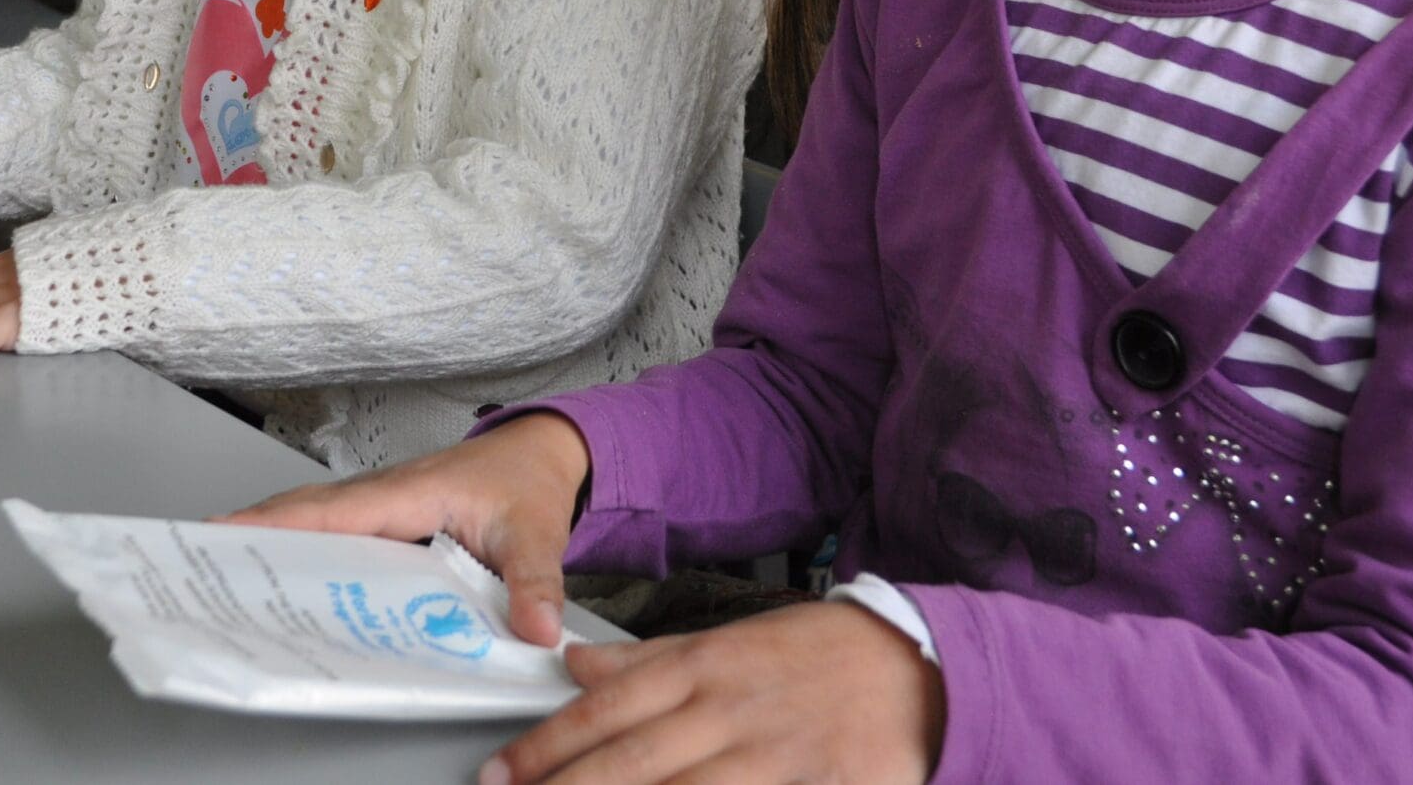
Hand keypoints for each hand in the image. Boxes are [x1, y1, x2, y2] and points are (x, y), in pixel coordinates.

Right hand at [221, 412, 591, 646]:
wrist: (538, 454)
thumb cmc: (527, 481)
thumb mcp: (538, 534)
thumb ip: (534, 583)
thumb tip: (533, 631)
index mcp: (410, 492)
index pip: (333, 510)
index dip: (278, 524)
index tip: (225, 534)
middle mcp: (384, 495)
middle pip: (303, 514)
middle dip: (250, 535)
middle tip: (198, 566)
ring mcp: (379, 508)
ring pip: (311, 523)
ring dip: (268, 544)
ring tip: (219, 581)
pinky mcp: (383, 522)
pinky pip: (331, 536)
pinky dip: (298, 552)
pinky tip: (284, 586)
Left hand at [481, 602, 943, 784]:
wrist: (914, 668)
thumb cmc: (812, 655)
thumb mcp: (723, 640)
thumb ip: (645, 659)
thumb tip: (572, 663)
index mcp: (700, 667)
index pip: (604, 712)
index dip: (545, 748)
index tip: (499, 774)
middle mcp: (725, 710)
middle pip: (629, 763)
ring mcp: (769, 757)